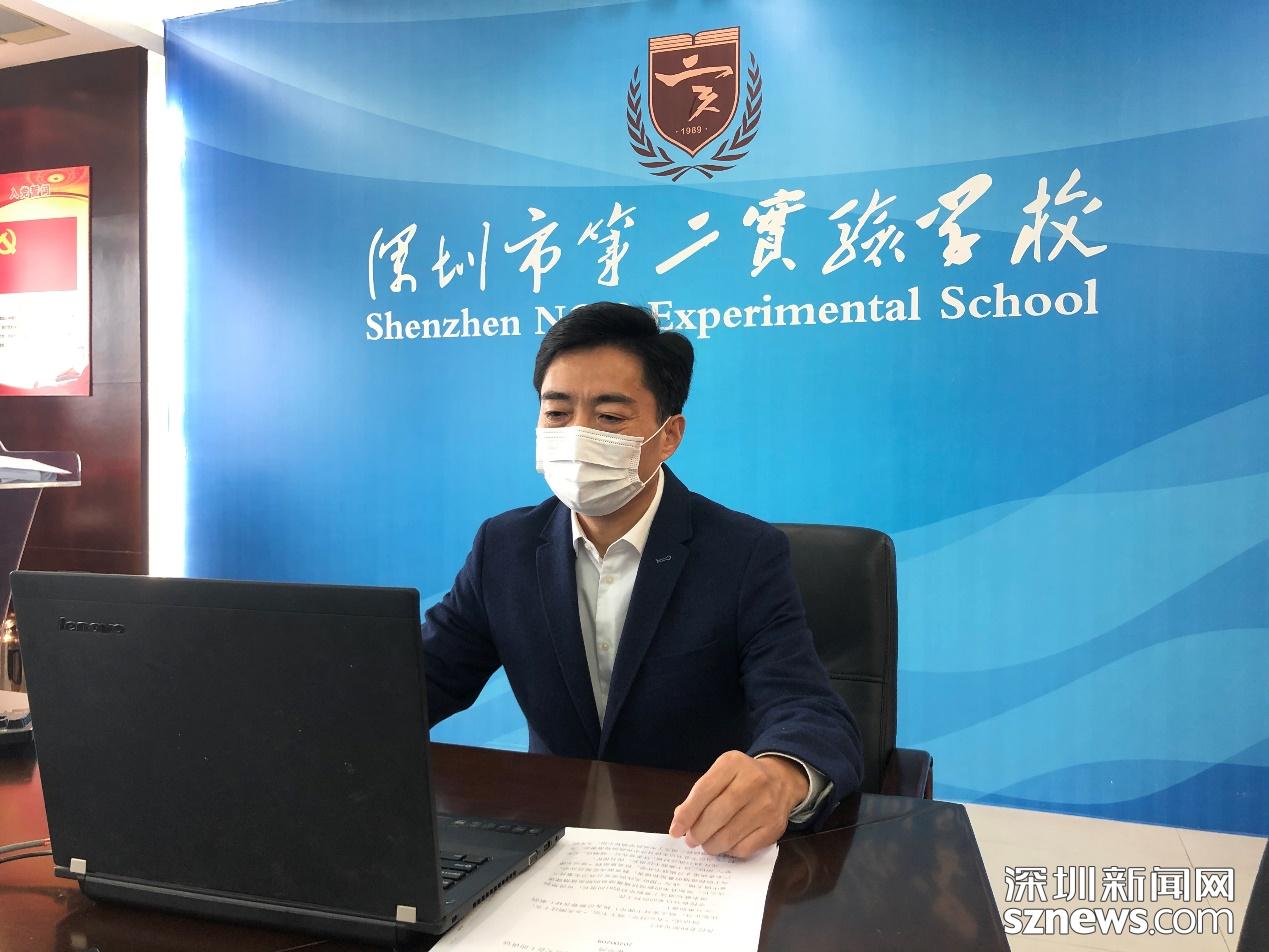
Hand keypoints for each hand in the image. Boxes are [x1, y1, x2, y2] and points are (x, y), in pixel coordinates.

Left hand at [668, 750, 808, 858]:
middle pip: (716, 815)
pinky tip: (726, 844)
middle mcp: (753, 781)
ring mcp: (766, 805)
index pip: (704, 791)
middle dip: (698, 832)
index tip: (675, 830)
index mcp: (733, 764)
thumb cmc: (742, 778)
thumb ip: (700, 794)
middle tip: (691, 840)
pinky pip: (744, 848)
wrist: (781, 780)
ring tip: (706, 844)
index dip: (687, 813)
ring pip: (729, 836)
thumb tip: (680, 820)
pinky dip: (729, 851)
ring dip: (711, 845)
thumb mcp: (721, 774)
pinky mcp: (774, 827)